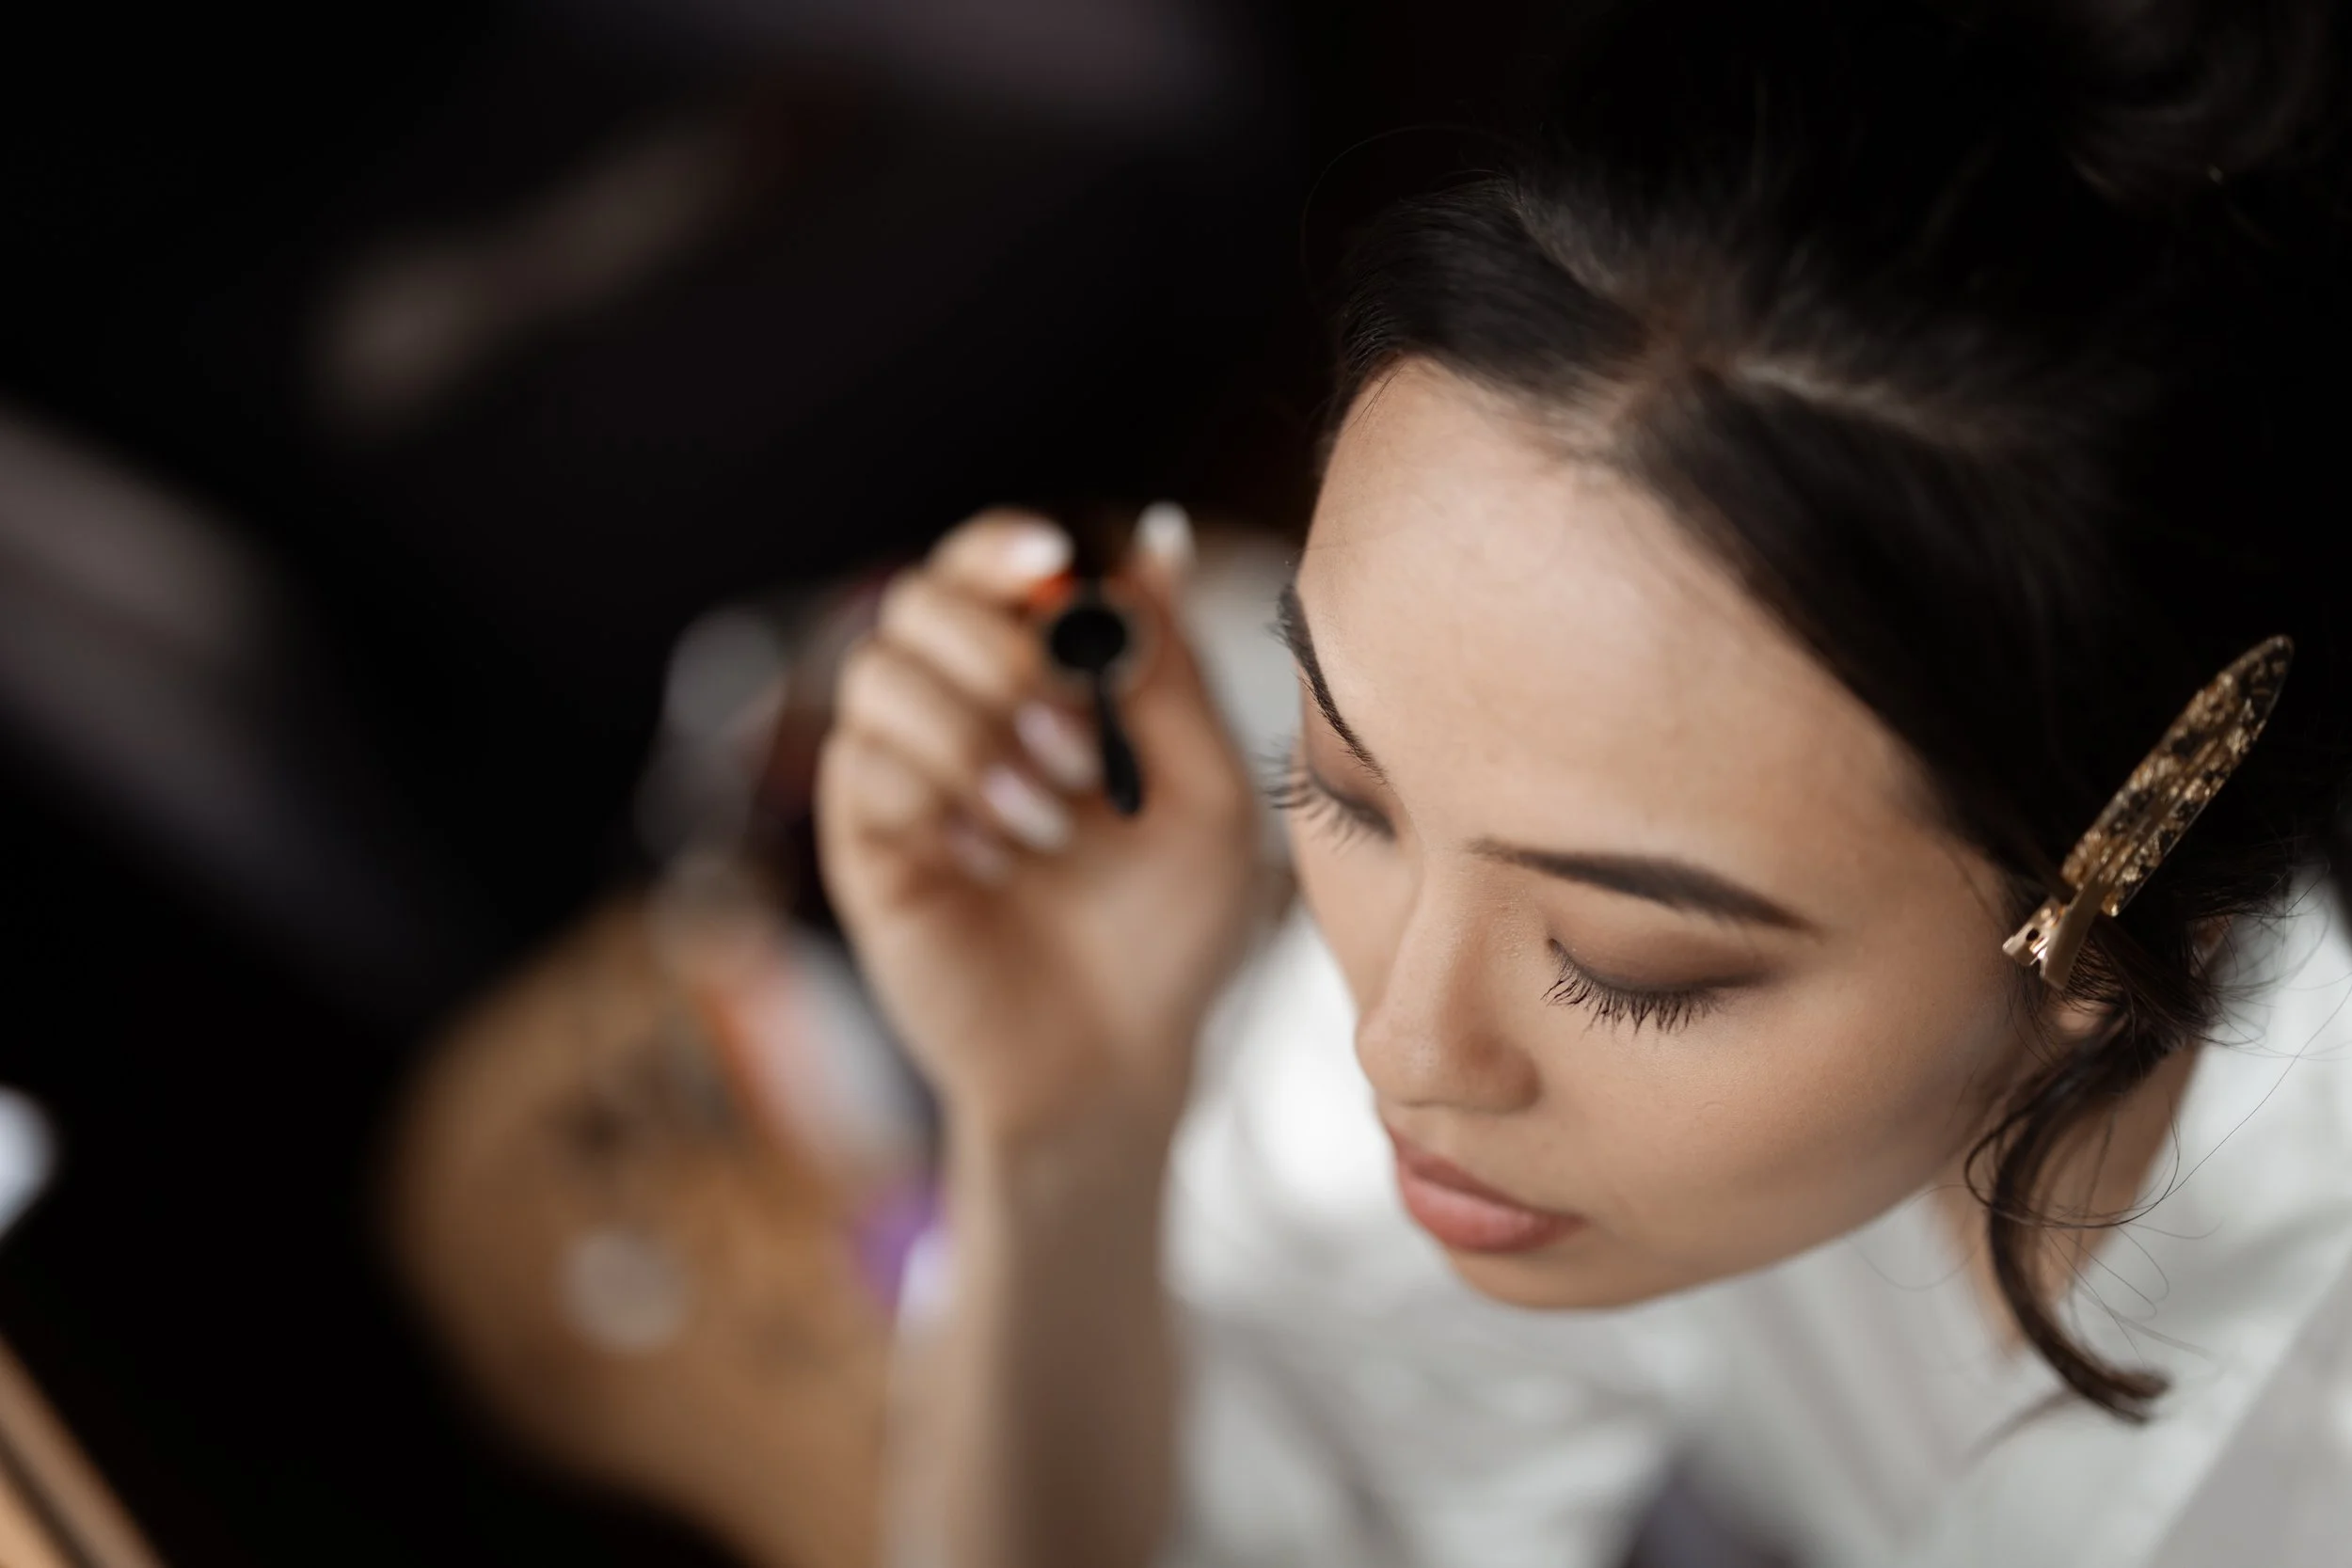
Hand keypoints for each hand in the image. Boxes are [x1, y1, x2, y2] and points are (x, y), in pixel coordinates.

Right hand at [817, 508, 1261, 1159]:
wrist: (1121, 1058)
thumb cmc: (1172, 928)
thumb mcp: (1207, 790)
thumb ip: (1173, 669)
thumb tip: (1158, 536)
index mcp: (1037, 682)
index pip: (984, 567)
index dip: (1002, 546)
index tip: (1054, 559)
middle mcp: (955, 713)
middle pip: (916, 601)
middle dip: (1000, 653)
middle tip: (1075, 743)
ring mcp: (900, 777)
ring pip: (877, 674)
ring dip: (973, 733)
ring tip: (1049, 824)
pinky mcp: (865, 847)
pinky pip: (861, 768)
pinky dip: (938, 798)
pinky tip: (993, 860)